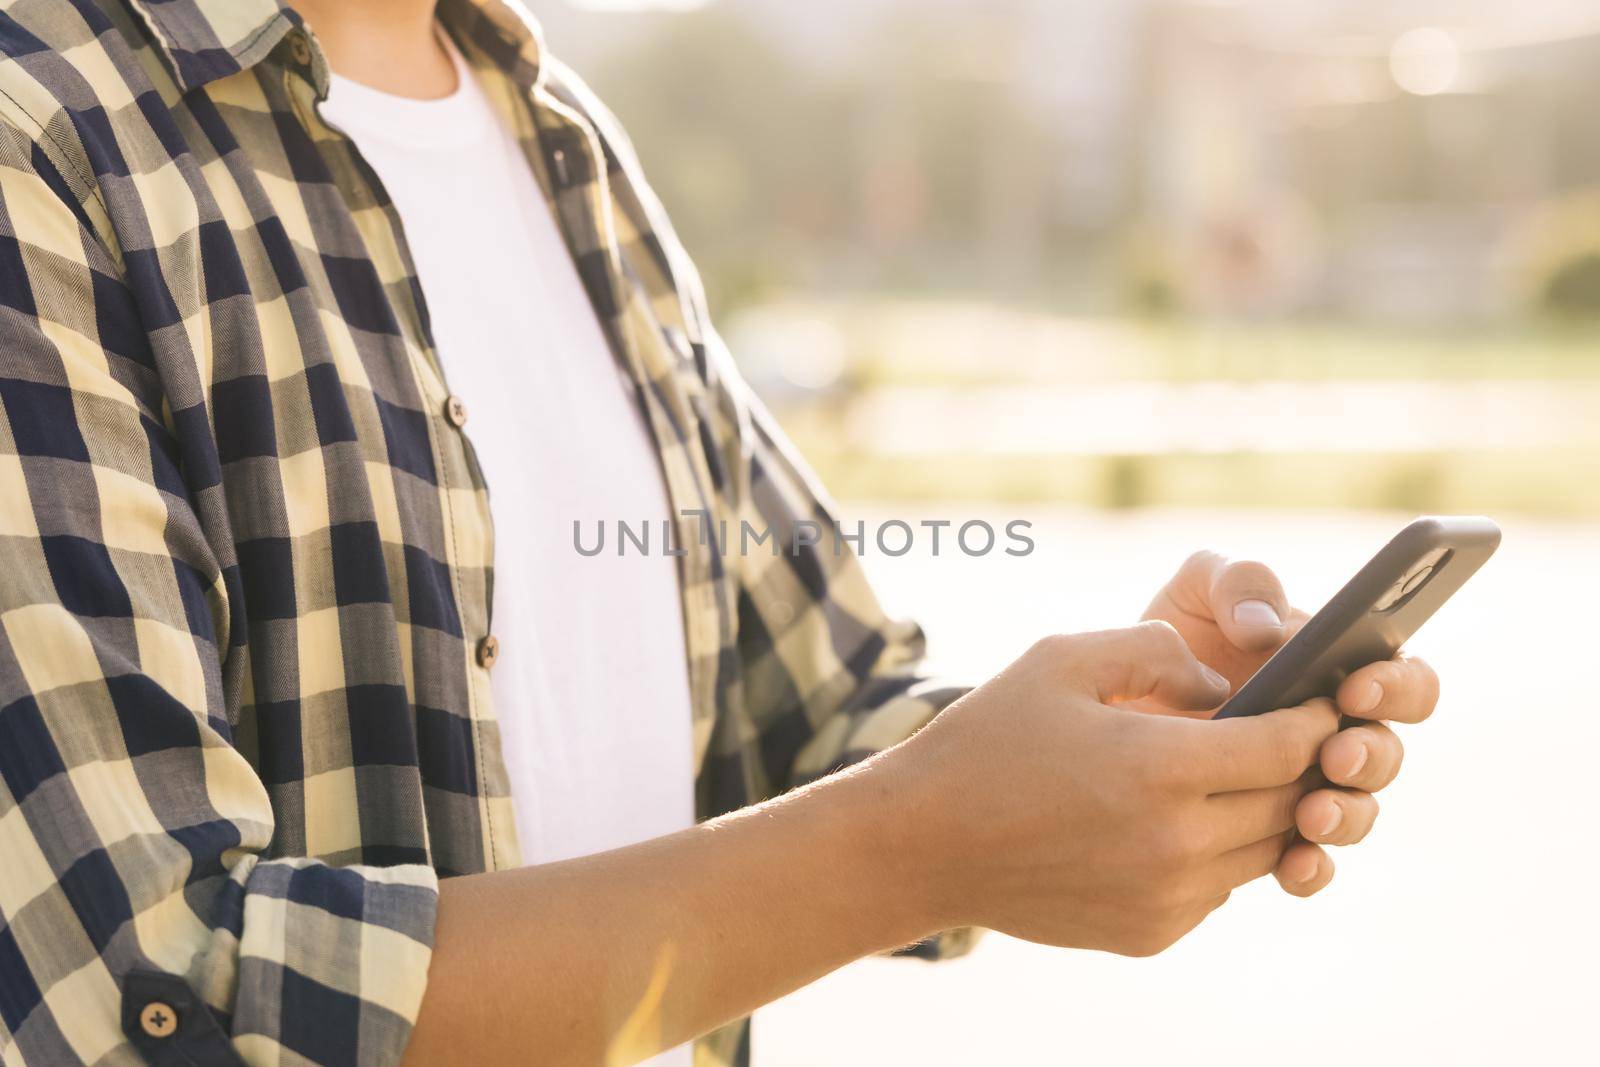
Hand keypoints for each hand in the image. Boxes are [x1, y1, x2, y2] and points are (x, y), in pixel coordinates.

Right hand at [889, 623, 1339, 956]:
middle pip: (1286, 802)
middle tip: (1298, 731)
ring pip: (1261, 852)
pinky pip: (1217, 890)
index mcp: (1160, 768)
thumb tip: (1221, 683)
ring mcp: (1165, 898)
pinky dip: (1216, 855)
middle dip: (1300, 763)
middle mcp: (1175, 844)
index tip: (1324, 697)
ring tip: (1242, 773)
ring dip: (1263, 811)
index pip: (1286, 745)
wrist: (921, 844)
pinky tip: (1179, 821)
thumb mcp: (1061, 659)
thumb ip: (1155, 650)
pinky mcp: (1149, 934)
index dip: (1316, 717)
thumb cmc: (987, 740)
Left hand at [1141, 551, 1440, 896]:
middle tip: (1336, 756)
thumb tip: (1264, 627)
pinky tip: (1293, 866)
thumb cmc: (1177, 632)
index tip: (1352, 688)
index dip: (1394, 686)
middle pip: (1386, 753)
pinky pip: (1311, 862)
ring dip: (1345, 816)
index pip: (1403, 679)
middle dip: (1369, 756)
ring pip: (1357, 812)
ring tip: (1310, 815)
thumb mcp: (1200, 589)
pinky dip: (1310, 867)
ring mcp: (1311, 787)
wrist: (1117, 698)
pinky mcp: (1274, 832)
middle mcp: (1339, 732)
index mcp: (1342, 668)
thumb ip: (1239, 583)